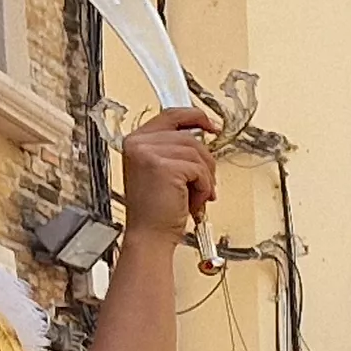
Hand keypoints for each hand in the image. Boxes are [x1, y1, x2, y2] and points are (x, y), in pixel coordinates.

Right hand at [117, 109, 219, 236]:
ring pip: (197, 153)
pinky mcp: (163, 167)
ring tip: (195, 196)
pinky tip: (192, 201)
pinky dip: (203, 187)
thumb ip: (176, 150)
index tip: (212, 126)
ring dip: (205, 178)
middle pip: (190, 137)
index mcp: (137, 140)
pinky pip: (199, 169)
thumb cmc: (157, 210)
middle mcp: (139, 143)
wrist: (149, 235)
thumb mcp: (164, 171)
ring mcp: (149, 153)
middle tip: (204, 185)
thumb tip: (204, 134)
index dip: (196, 117)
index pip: (172, 115)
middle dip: (205, 163)